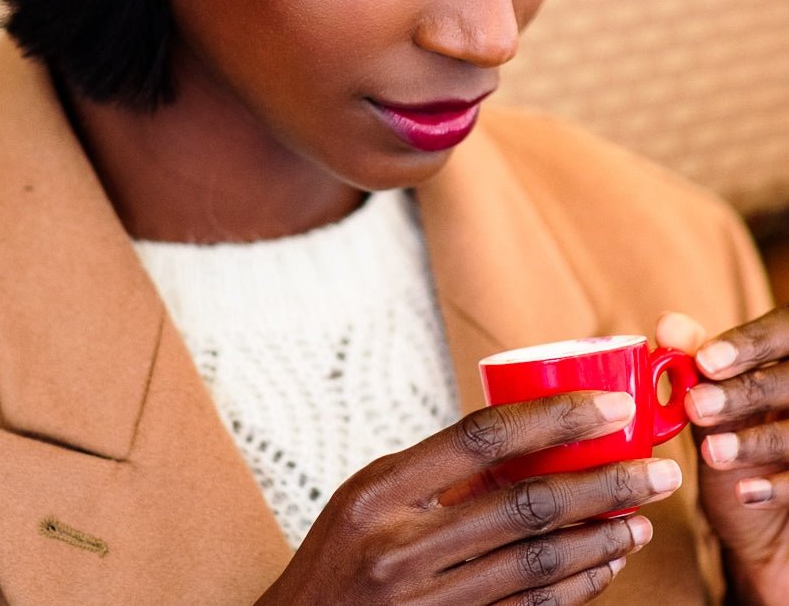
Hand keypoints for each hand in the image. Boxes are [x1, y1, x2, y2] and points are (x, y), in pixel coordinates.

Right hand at [257, 390, 681, 604]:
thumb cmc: (337, 559)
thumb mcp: (368, 497)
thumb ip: (436, 473)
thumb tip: (524, 436)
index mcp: (382, 493)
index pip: (483, 438)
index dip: (555, 418)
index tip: (609, 407)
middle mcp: (404, 549)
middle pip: (525, 504)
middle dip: (603, 483)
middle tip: (655, 468)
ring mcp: (428, 602)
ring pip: (538, 564)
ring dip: (600, 538)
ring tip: (640, 515)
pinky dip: (577, 587)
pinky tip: (605, 565)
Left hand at [659, 309, 788, 605]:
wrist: (766, 505)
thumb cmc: (740, 427)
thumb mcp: (716, 393)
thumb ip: (694, 356)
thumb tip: (666, 325)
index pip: (777, 333)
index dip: (744, 345)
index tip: (704, 362)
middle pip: (788, 380)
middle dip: (741, 394)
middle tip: (695, 407)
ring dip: (752, 442)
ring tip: (711, 452)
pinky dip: (775, 487)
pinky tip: (743, 492)